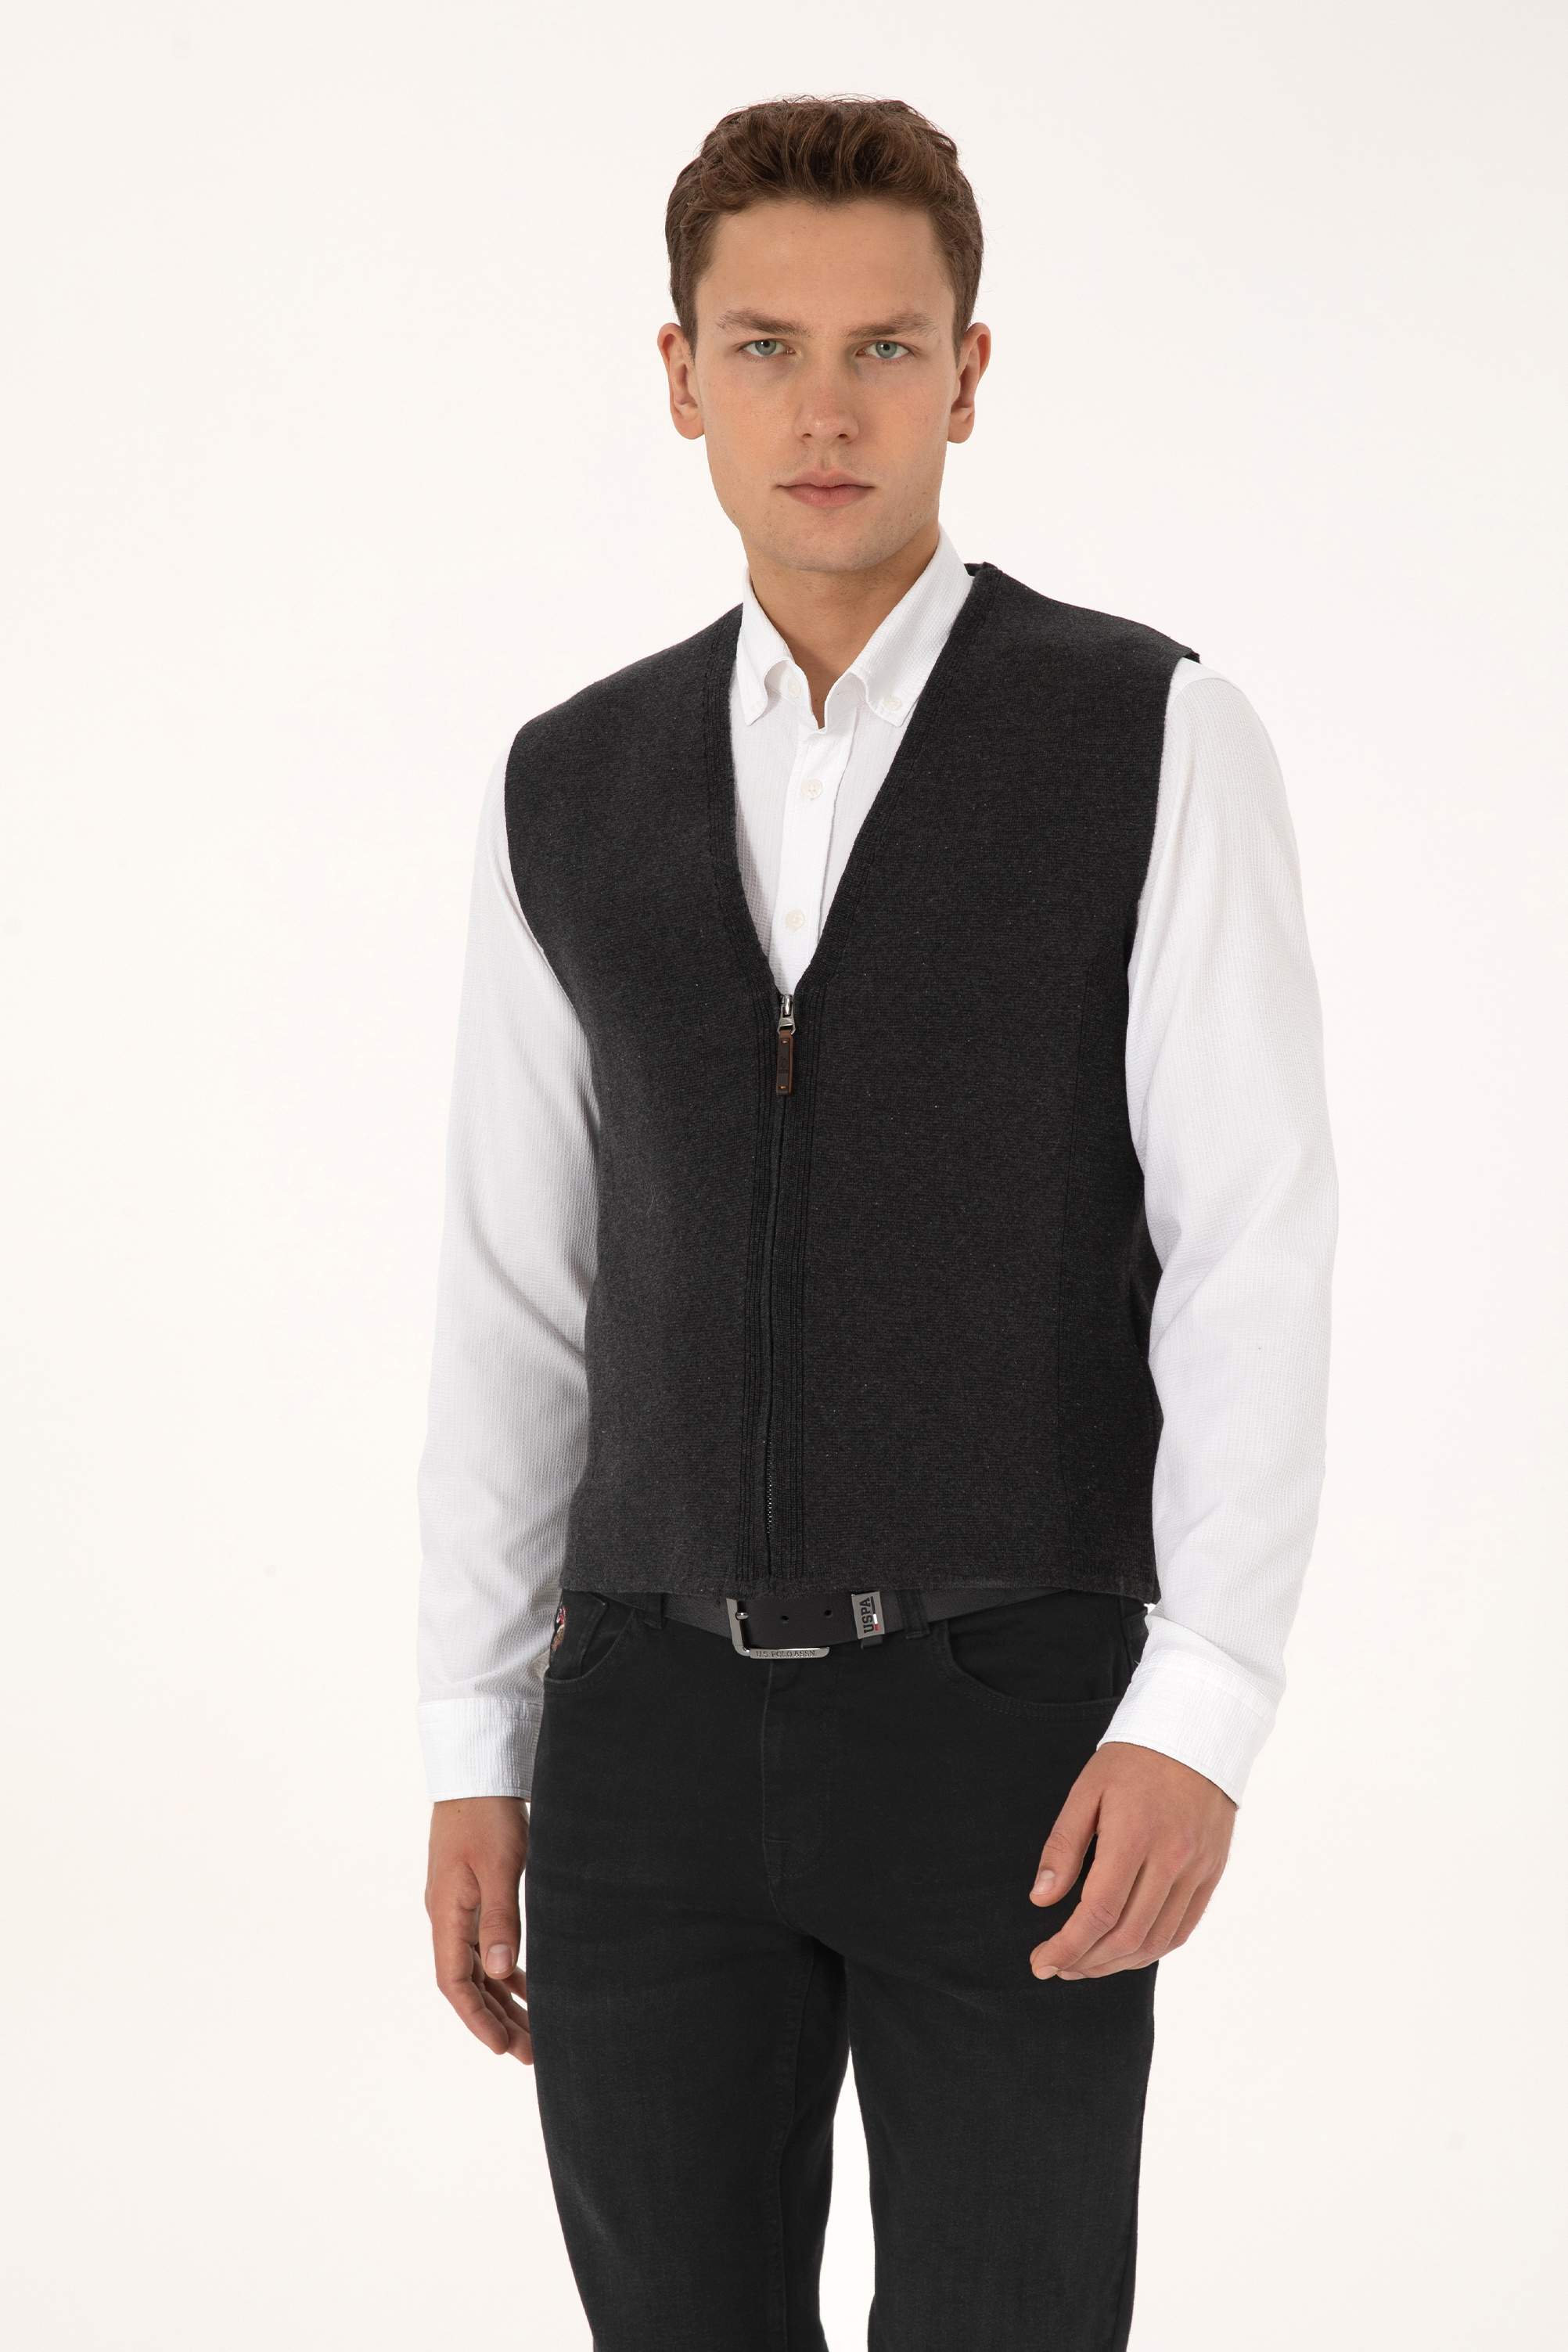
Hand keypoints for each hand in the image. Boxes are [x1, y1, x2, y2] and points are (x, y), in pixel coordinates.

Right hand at [425, 1796, 532, 2061]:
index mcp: (446, 1914)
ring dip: (504, 1998)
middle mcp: (448, 1916)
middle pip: (469, 1982)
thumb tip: (502, 1973)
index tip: (503, 2048)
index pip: (455, 1982)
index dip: (478, 2019)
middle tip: (530, 2053)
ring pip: (480, 1966)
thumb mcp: (499, 1865)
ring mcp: (460, 1905)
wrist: (477, 1770)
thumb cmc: (487, 1814)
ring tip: (534, 2030)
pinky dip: (506, 1967)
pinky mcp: (475, 1892)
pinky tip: (528, 1982)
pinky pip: (487, 1944)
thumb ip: (500, 1919)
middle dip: (497, 2019)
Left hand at [1027, 1741, 1235, 1980]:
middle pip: (1127, 1935)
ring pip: (1156, 1940)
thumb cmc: (1133, 1759)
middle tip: (1057, 1965)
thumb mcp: (1086, 1791)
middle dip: (1086, 1961)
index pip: (1098, 1912)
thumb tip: (1042, 1901)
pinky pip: (1183, 1928)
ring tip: (1085, 1964)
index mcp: (1134, 1836)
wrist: (1196, 1733)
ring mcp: (1197, 1869)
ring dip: (1117, 1963)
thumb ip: (1063, 1847)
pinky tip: (1126, 1952)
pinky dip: (1152, 1949)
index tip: (1041, 1962)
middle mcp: (1172, 1859)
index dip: (1067, 1945)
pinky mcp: (1211, 1873)